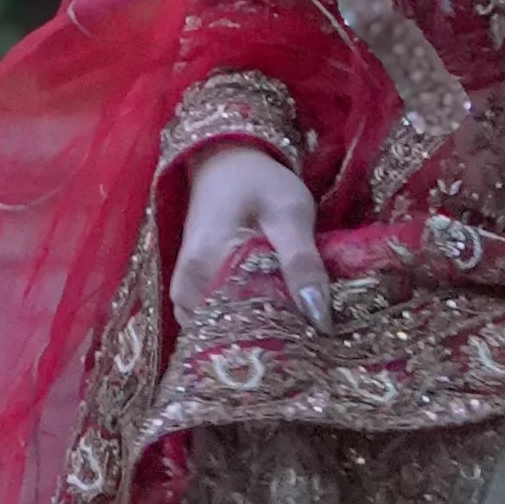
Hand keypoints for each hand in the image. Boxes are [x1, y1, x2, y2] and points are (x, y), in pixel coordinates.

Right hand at [173, 141, 327, 325]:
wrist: (227, 160)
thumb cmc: (259, 182)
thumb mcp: (291, 214)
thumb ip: (302, 263)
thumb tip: (320, 320)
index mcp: (206, 265)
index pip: (239, 326)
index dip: (277, 339)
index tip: (309, 342)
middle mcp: (185, 287)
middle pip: (226, 335)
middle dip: (266, 341)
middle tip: (306, 340)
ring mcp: (184, 291)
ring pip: (219, 331)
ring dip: (253, 334)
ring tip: (291, 332)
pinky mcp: (191, 290)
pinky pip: (213, 321)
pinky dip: (240, 324)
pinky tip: (269, 318)